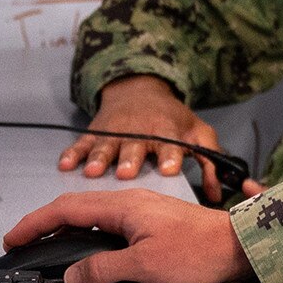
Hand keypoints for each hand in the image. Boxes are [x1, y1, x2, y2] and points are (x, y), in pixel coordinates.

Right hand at [3, 190, 252, 282]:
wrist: (239, 246)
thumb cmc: (200, 252)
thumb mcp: (145, 266)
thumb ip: (103, 269)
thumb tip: (73, 276)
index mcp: (123, 207)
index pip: (65, 210)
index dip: (35, 224)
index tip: (13, 238)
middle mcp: (130, 202)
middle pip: (74, 208)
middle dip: (43, 224)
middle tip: (22, 243)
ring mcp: (142, 210)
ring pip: (92, 215)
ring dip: (65, 228)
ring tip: (46, 246)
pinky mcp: (153, 222)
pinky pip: (108, 223)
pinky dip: (87, 233)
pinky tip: (87, 247)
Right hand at [61, 76, 232, 202]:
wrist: (141, 90)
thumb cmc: (172, 118)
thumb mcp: (198, 134)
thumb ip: (210, 163)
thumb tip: (217, 193)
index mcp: (167, 133)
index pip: (170, 146)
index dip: (170, 157)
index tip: (169, 169)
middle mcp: (139, 132)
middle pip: (135, 148)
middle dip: (129, 159)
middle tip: (126, 173)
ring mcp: (115, 133)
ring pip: (106, 147)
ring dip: (99, 159)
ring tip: (92, 172)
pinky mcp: (95, 134)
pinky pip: (82, 144)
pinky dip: (73, 154)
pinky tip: (65, 164)